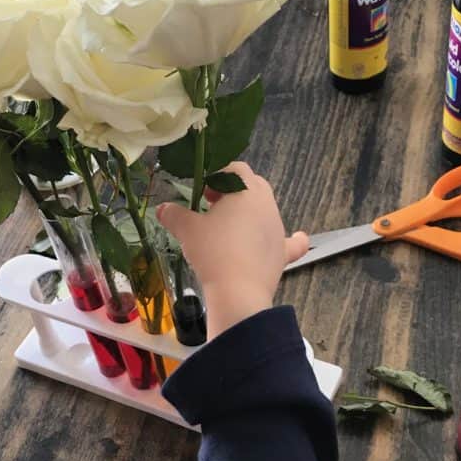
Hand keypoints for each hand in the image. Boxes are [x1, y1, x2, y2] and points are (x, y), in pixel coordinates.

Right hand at [156, 163, 307, 337]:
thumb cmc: (213, 251)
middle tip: (211, 203)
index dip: (217, 174)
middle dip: (233, 190)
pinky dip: (293, 239)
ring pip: (266, 209)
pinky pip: (291, 242)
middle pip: (253, 185)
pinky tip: (298, 239)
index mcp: (245, 190)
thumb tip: (162, 209)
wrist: (237, 291)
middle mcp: (266, 204)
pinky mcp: (282, 252)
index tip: (201, 188)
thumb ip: (174, 215)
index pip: (234, 168)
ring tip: (228, 226)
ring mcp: (277, 228)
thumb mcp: (187, 230)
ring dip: (249, 211)